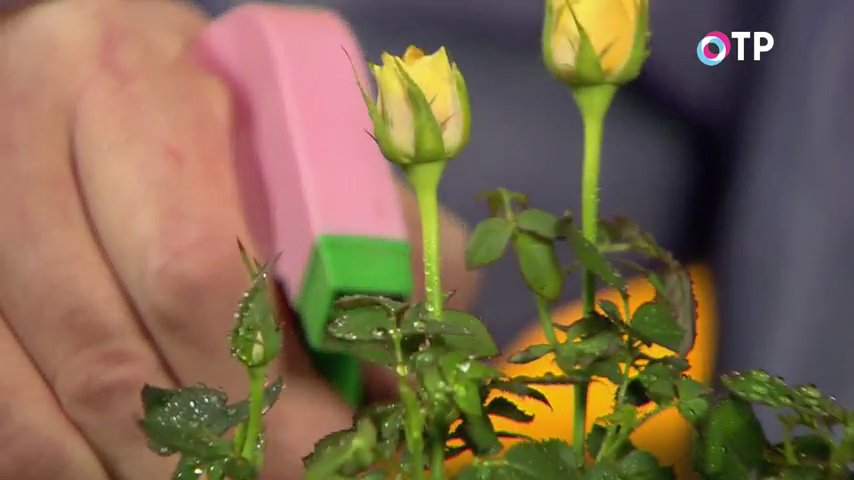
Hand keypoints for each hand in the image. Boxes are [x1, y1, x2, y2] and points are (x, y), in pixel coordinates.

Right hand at [0, 0, 477, 477]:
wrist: (88, 74)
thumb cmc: (216, 107)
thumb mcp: (305, 134)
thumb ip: (380, 229)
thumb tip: (404, 366)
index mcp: (130, 85)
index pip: (196, 270)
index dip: (269, 391)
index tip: (334, 453)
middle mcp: (22, 142)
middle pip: (113, 357)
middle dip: (216, 454)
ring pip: (45, 407)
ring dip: (148, 475)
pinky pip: (1, 418)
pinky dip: (74, 469)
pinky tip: (144, 471)